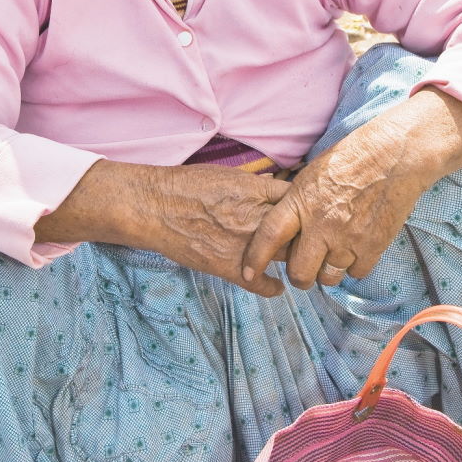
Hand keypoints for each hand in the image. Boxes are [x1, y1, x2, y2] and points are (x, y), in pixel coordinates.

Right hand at [36, 159, 290, 295]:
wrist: (153, 206)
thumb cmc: (185, 185)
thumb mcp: (226, 174)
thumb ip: (255, 185)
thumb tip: (275, 188)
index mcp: (257, 191)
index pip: (301, 200)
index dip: (308, 208)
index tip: (308, 214)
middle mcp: (257, 217)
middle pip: (302, 231)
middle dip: (308, 235)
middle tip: (308, 241)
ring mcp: (245, 245)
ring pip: (289, 258)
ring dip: (294, 261)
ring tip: (296, 263)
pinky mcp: (229, 268)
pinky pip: (264, 285)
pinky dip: (273, 288)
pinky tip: (275, 286)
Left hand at [241, 88, 461, 290]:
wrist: (392, 157)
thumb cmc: (348, 159)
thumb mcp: (309, 175)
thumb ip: (294, 203)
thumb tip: (279, 223)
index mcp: (300, 202)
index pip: (268, 236)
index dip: (255, 259)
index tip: (247, 274)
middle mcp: (321, 225)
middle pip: (300, 271)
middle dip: (299, 276)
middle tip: (302, 270)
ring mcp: (348, 239)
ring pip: (328, 277)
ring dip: (327, 271)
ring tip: (332, 255)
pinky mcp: (373, 247)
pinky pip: (355, 273)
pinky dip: (353, 266)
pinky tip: (354, 248)